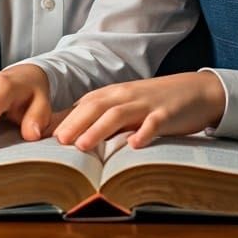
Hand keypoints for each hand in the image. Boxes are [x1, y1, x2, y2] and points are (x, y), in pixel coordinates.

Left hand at [52, 72, 225, 151]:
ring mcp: (146, 104)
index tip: (41, 136)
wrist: (196, 91)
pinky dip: (143, 132)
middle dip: (74, 123)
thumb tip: (67, 135)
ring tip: (82, 145)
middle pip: (95, 107)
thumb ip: (100, 119)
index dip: (62, 119)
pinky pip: (154, 123)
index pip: (83, 105)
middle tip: (57, 142)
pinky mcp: (167, 114)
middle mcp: (126, 96)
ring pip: (118, 114)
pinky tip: (134, 144)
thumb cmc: (155, 103)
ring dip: (99, 129)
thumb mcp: (126, 108)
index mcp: (114, 95)